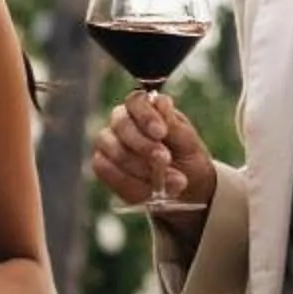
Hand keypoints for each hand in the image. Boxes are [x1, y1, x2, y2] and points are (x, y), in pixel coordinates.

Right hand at [89, 91, 215, 209]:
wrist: (185, 187)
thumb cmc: (187, 158)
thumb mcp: (189, 143)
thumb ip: (174, 126)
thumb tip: (162, 102)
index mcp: (145, 108)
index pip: (136, 101)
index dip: (146, 116)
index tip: (162, 133)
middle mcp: (122, 121)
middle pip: (121, 124)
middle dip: (143, 145)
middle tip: (165, 159)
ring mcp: (109, 143)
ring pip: (113, 149)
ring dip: (140, 168)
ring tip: (165, 182)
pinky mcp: (103, 165)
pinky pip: (106, 171)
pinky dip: (130, 183)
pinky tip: (150, 192)